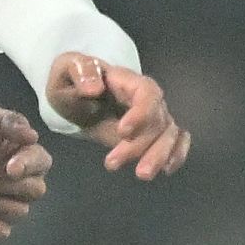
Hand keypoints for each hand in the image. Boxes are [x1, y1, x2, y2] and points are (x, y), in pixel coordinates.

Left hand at [47, 53, 190, 180]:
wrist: (74, 94)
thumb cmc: (72, 80)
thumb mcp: (66, 70)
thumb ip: (80, 73)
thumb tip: (93, 88)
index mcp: (128, 80)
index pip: (147, 93)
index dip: (141, 113)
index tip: (122, 132)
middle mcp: (146, 98)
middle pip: (157, 119)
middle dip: (140, 144)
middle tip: (113, 164)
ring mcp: (152, 116)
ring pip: (168, 134)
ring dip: (159, 156)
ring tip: (141, 174)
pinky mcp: (152, 133)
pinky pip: (176, 140)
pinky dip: (177, 154)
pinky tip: (167, 170)